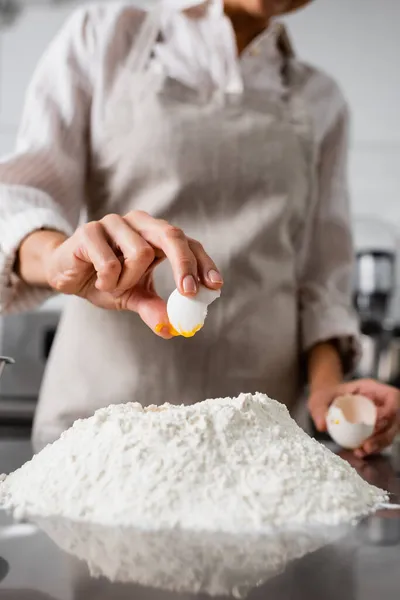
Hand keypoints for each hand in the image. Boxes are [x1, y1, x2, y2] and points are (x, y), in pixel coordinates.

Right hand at [41, 211, 222, 337]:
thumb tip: (174, 328)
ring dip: (129, 281)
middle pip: (172, 235)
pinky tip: (98, 281)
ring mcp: (114, 222)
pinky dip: (108, 281)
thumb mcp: (133, 297)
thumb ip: (154, 308)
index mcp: (156, 235)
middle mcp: (140, 223)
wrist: (65, 274)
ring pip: (141, 253)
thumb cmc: (104, 280)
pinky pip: (110, 263)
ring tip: (115, 285)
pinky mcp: (90, 230)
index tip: (214, 286)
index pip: (188, 243)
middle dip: (185, 265)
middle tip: (188, 293)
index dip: (203, 263)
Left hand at [308, 379, 399, 456]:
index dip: (387, 412)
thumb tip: (322, 426)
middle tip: (367, 445)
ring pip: (391, 430)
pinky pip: (381, 438)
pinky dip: (374, 447)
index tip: (373, 423)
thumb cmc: (326, 396)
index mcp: (372, 388)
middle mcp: (381, 401)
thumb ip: (320, 409)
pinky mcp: (378, 427)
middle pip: (395, 418)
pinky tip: (360, 452)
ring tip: (362, 452)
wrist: (326, 402)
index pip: (391, 398)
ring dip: (380, 443)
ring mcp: (382, 414)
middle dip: (384, 434)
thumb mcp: (319, 399)